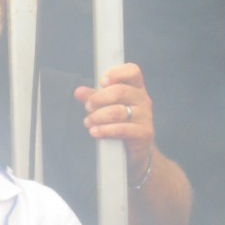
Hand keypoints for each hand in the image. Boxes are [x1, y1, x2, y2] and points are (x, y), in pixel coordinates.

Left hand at [74, 62, 153, 183]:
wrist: (135, 153)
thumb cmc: (120, 125)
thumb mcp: (106, 108)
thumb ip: (93, 98)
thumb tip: (78, 92)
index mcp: (136, 88)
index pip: (132, 71)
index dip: (117, 73)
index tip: (102, 81)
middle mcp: (143, 100)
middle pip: (120, 91)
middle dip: (99, 99)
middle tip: (88, 107)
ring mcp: (145, 117)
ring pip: (118, 112)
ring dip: (98, 116)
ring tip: (88, 122)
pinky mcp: (144, 133)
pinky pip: (122, 129)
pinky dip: (105, 130)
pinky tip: (95, 132)